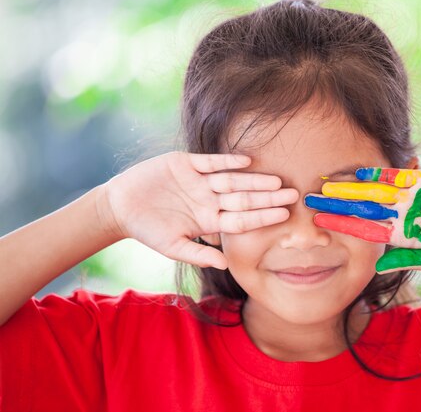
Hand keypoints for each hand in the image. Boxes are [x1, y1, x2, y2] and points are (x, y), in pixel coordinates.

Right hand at [98, 151, 297, 267]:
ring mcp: (200, 182)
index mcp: (209, 220)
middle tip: (294, 194)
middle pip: (244, 198)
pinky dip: (227, 161)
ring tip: (276, 180)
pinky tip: (246, 161)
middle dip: (268, 197)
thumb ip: (199, 254)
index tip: (285, 216)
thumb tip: (225, 265)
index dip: (263, 217)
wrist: (121, 206)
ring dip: (254, 180)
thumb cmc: (147, 230)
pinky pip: (211, 162)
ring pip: (232, 180)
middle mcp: (209, 200)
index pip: (242, 219)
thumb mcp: (173, 246)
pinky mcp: (186, 164)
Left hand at [305, 167, 420, 273]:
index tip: (318, 221)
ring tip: (327, 185)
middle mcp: (400, 213)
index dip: (341, 224)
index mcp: (401, 234)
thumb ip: (407, 259)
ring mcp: (410, 196)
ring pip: (374, 191)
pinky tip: (357, 172)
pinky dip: (378, 174)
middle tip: (310, 198)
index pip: (363, 228)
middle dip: (337, 204)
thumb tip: (377, 266)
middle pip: (362, 208)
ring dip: (350, 188)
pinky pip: (396, 176)